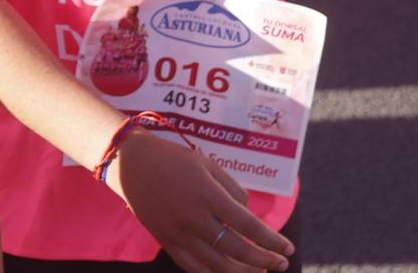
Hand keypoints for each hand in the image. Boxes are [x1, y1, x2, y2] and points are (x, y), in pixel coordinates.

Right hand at [108, 131, 294, 270]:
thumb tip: (247, 211)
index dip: (272, 240)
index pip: (249, 226)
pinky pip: (192, 266)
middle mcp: (195, 219)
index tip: (287, 246)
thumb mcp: (206, 163)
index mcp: (208, 196)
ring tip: (259, 270)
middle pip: (238, 249)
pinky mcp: (166, 241)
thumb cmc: (171, 157)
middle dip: (264, 259)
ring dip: (243, 271)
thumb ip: (231, 188)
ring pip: (217, 264)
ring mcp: (179, 233)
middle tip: (281, 262)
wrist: (130, 162)